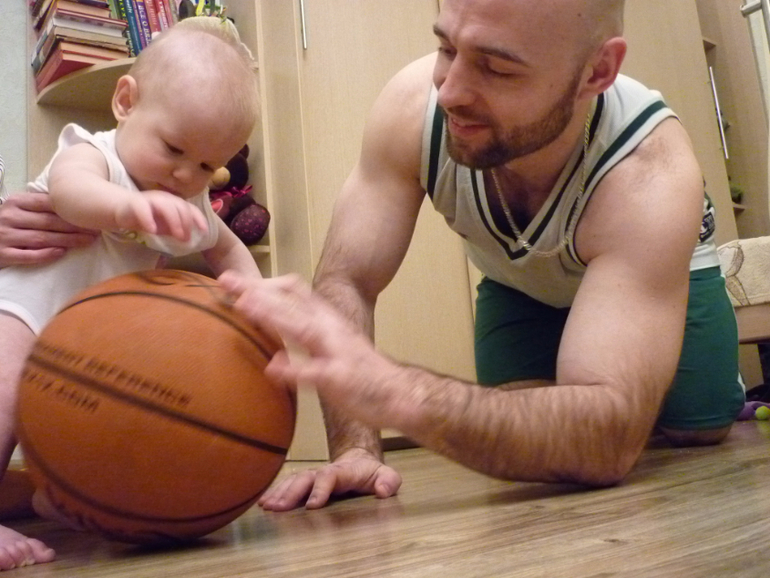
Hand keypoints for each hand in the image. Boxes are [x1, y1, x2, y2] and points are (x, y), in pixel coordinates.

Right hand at [0, 192, 96, 266]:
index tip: (92, 216)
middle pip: (49, 222)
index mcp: (16, 202)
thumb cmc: (9, 223)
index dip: (71, 211)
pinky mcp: (3, 254)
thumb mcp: (19, 209)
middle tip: (96, 231)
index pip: (48, 204)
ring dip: (67, 241)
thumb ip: (40, 206)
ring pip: (42, 238)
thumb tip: (76, 203)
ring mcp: (5, 236)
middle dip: (75, 227)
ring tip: (87, 241)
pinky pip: (29, 255)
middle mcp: (9, 217)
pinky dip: (47, 254)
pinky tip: (62, 253)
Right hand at [115, 190, 207, 241]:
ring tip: (176, 236)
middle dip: (186, 223)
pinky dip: (149, 219)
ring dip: (173, 221)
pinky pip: (143, 209)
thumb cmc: (148, 217)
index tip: (204, 232)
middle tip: (185, 239)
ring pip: (166, 206)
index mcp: (174, 203)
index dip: (198, 219)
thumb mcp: (165, 226)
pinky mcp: (136, 202)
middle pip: (180, 207)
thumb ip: (176, 230)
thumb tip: (189, 240)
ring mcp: (151, 199)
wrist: (122, 209)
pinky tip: (152, 230)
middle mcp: (165, 199)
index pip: (190, 209)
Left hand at [218, 272, 402, 428]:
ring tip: (243, 306)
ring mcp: (336, 352)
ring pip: (300, 328)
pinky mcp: (340, 378)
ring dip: (271, 315)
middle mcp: (331, 329)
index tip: (235, 282)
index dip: (264, 285)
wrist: (400, 394)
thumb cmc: (364, 374)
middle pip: (290, 303)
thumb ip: (306, 342)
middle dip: (258, 291)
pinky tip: (273, 369)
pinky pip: (315, 372)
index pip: (293, 293)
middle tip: (226, 281)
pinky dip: (294, 370)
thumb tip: (274, 352)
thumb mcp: (333, 348)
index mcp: (328, 321)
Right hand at [258, 448, 401, 510]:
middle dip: (291, 493)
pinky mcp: (304, 481)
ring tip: (266, 505)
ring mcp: (312, 475)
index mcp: (343, 471)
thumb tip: (383, 491)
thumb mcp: (386, 475)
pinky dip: (275, 491)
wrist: (358, 460)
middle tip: (278, 508)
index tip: (312, 505)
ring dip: (280, 493)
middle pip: (305, 478)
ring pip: (293, 481)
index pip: (329, 477)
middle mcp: (324, 472)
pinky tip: (263, 501)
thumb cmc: (371, 472)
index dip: (320, 489)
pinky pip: (287, 484)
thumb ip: (389, 481)